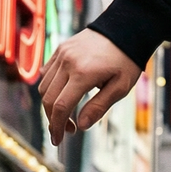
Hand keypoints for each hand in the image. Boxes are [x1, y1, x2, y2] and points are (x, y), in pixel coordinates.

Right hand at [38, 29, 141, 145]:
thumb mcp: (120, 88)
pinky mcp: (60, 49)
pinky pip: (47, 73)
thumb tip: (81, 126)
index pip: (60, 106)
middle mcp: (67, 63)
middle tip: (66, 132)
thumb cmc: (126, 61)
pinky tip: (63, 97)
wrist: (125, 30)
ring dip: (51, 105)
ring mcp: (61, 54)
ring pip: (44, 86)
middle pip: (48, 99)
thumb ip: (99, 107)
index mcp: (83, 74)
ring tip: (67, 116)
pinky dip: (50, 88)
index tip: (58, 141)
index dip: (56, 126)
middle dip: (53, 120)